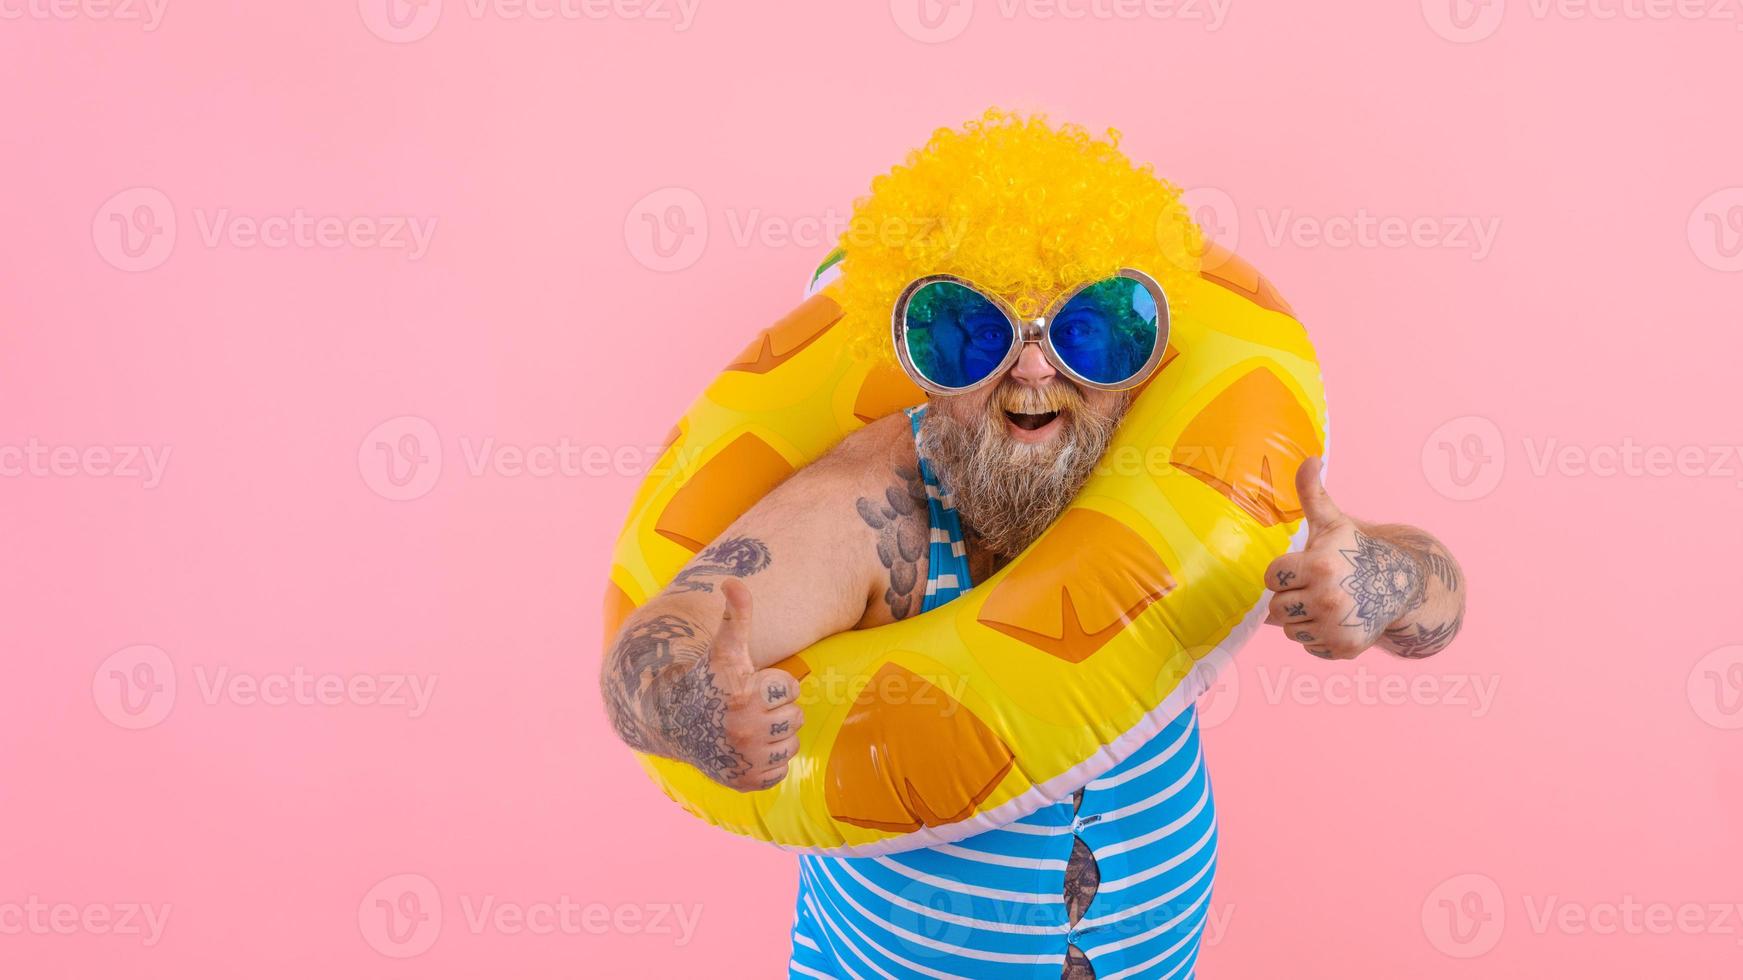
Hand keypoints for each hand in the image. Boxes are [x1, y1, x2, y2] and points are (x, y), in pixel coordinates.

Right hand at [663, 578, 803, 790]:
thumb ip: (737, 614)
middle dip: (776, 710)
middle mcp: (745, 731)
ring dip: (774, 736)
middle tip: (747, 708)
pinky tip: (745, 750)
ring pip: (790, 745)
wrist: (675, 722)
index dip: (772, 684)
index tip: (748, 685)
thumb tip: (733, 580)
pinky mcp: (744, 783)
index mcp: (745, 695)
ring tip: (747, 727)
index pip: (791, 688)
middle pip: (795, 718)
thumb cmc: (708, 679)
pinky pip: (780, 771)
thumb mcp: (725, 647)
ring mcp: (744, 760)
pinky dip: (766, 762)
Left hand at [1263, 458, 1423, 659]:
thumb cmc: (1355, 550)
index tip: (1304, 566)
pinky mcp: (1345, 649)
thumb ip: (1312, 492)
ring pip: (1290, 630)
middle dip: (1291, 597)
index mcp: (1320, 567)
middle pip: (1276, 609)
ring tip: (1326, 602)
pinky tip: (1336, 620)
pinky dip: (1318, 636)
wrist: (1400, 584)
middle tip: (1314, 586)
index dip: (1285, 572)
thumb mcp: (1332, 522)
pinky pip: (1308, 647)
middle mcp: (1329, 600)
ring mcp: (1337, 627)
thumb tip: (1311, 458)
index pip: (1272, 579)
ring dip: (1302, 618)